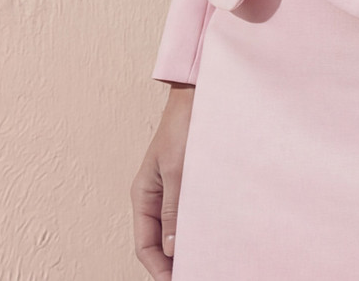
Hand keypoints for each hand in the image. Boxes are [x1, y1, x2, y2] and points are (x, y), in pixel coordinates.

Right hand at [130, 84, 194, 276]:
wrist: (199, 95)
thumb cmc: (184, 125)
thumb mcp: (177, 169)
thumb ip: (173, 208)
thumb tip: (171, 249)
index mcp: (144, 195)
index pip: (145, 245)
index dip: (158, 269)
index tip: (177, 280)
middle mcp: (156, 197)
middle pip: (160, 242)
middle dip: (173, 262)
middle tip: (198, 271)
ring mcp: (173, 190)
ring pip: (177, 230)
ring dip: (187, 246)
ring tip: (207, 260)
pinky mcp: (190, 182)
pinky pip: (191, 213)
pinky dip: (199, 228)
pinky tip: (214, 236)